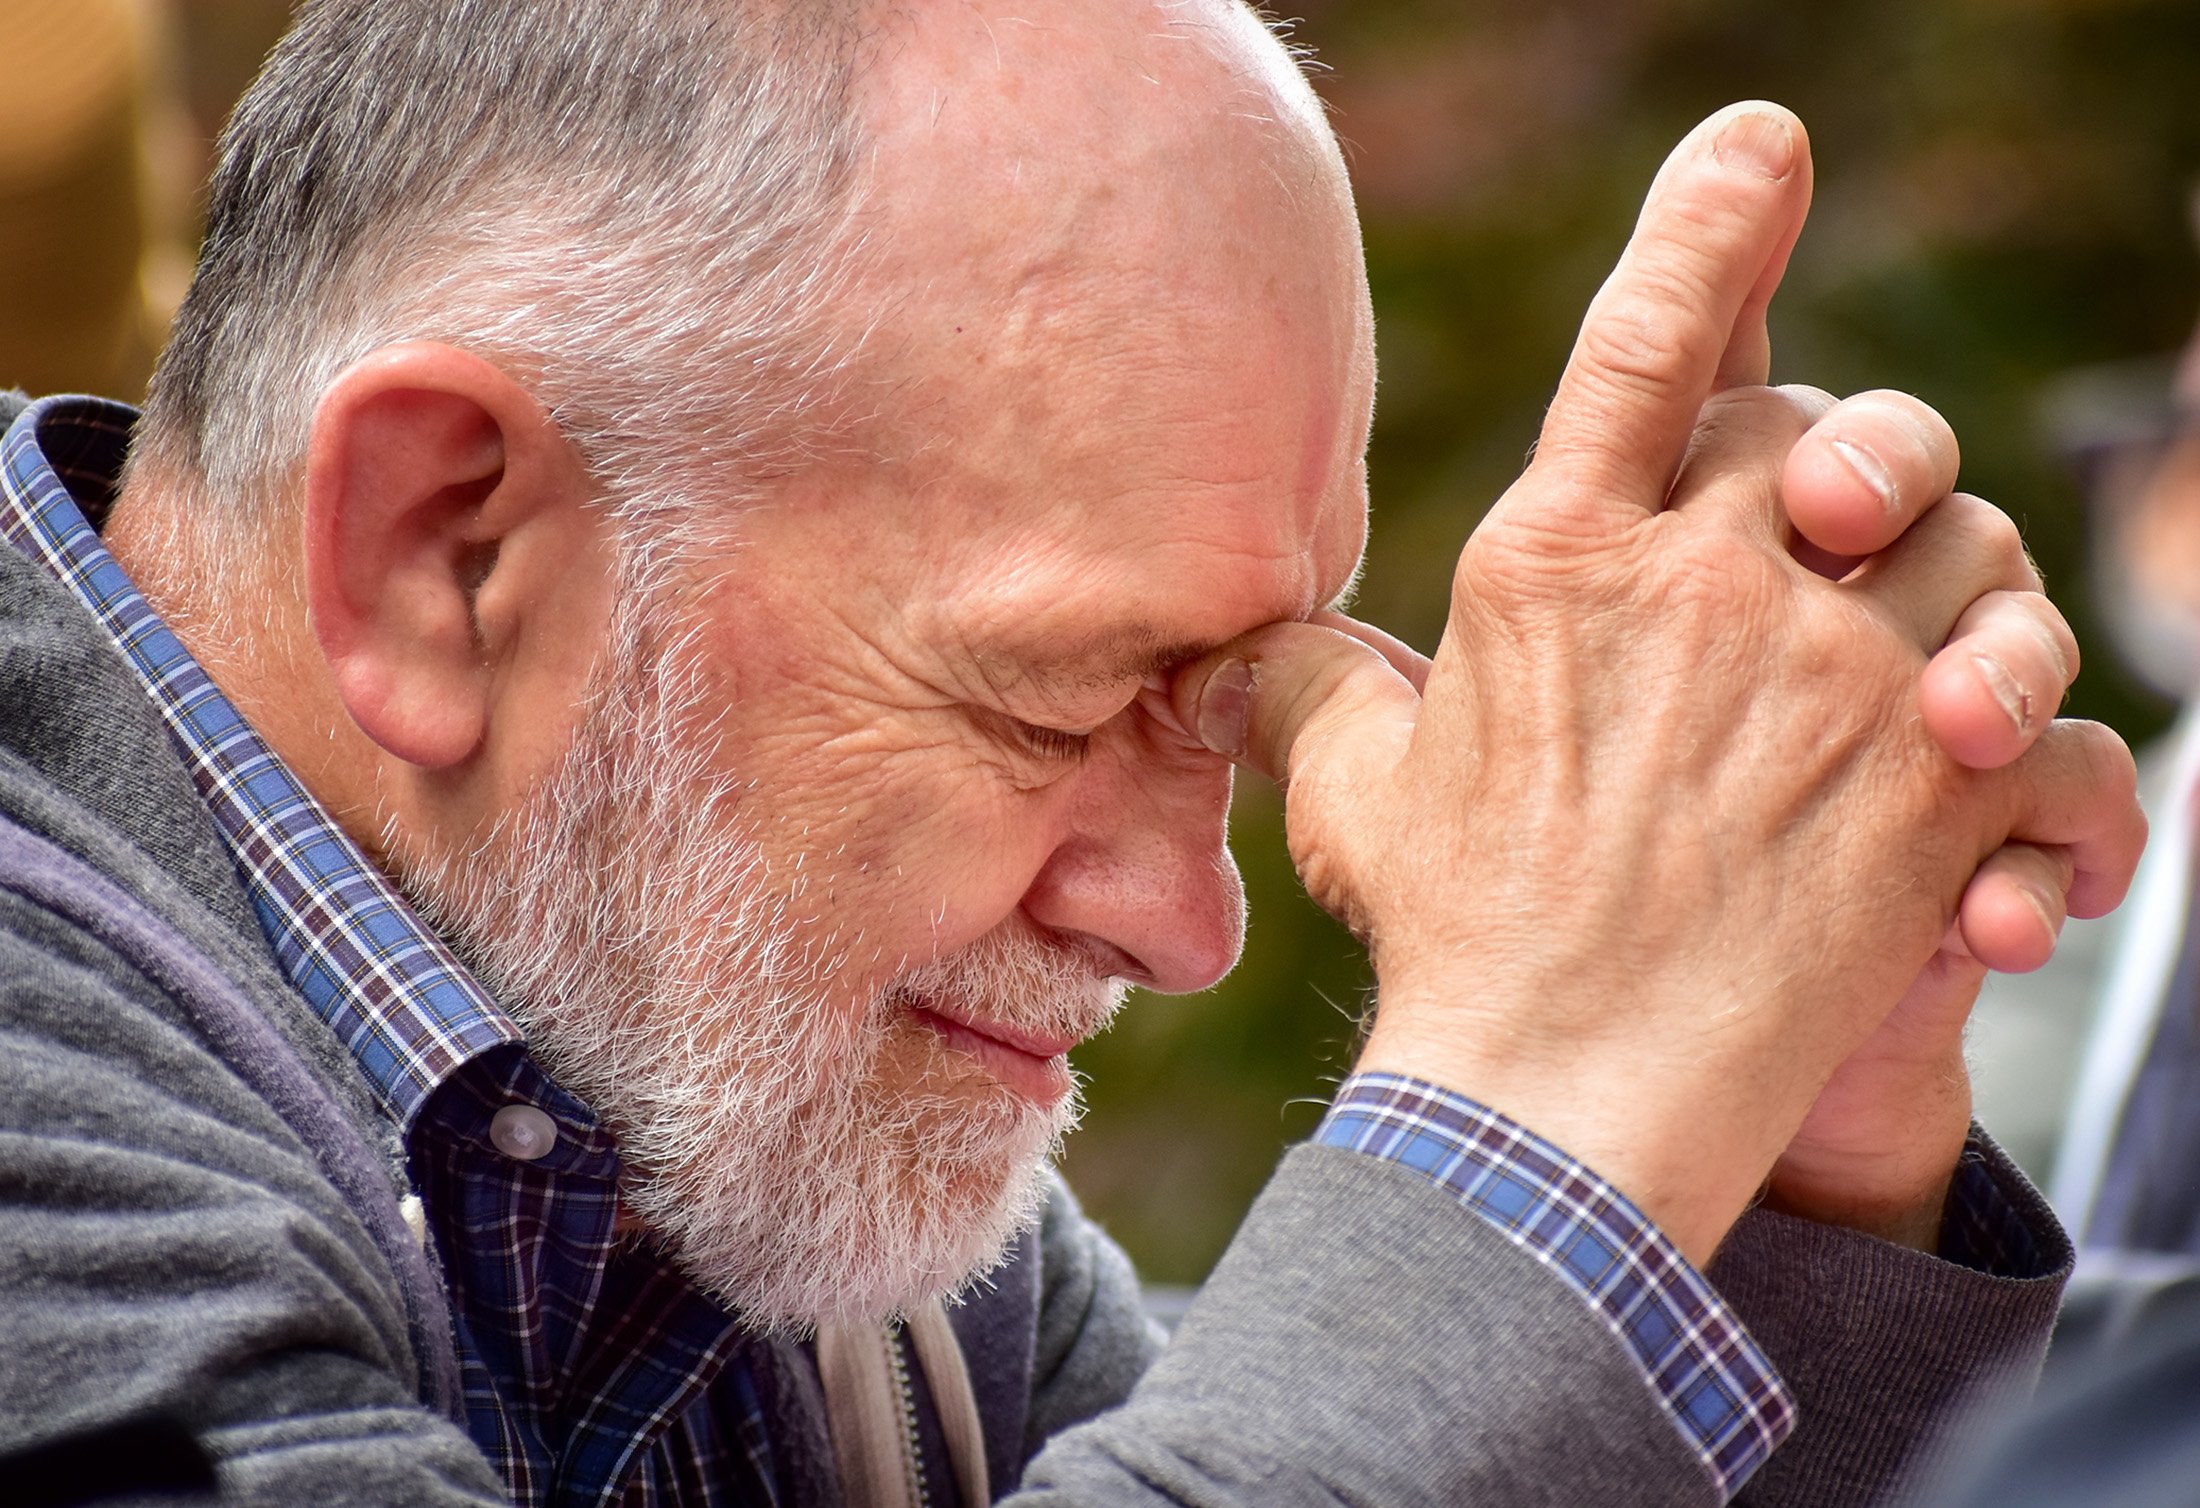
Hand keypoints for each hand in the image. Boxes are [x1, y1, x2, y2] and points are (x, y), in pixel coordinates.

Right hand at [1168, 103, 2143, 1264]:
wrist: (1566, 1107)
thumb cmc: (1454, 943)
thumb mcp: (1351, 790)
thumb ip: (1313, 679)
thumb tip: (1242, 642)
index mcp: (1556, 562)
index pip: (1647, 340)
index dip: (1709, 221)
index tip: (1764, 143)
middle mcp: (1704, 589)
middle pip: (1836, 429)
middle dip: (1853, 463)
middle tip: (1840, 527)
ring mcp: (1830, 679)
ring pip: (1967, 541)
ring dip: (1954, 591)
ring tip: (1915, 675)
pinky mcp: (1933, 783)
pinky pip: (2046, 694)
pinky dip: (2036, 726)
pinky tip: (1983, 775)